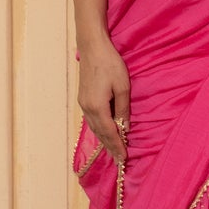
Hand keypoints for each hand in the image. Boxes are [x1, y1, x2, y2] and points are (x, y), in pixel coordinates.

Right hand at [78, 38, 130, 162]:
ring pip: (94, 128)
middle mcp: (87, 108)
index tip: (124, 158)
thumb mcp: (123, 87)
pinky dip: (99, 130)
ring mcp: (83, 104)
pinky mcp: (83, 99)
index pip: (109, 132)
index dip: (117, 146)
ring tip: (113, 150)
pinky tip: (104, 133)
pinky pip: (91, 121)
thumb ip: (123, 109)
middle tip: (119, 160)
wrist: (92, 48)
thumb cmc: (110, 64)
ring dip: (104, 140)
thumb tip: (125, 126)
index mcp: (97, 107)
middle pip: (99, 133)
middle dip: (110, 147)